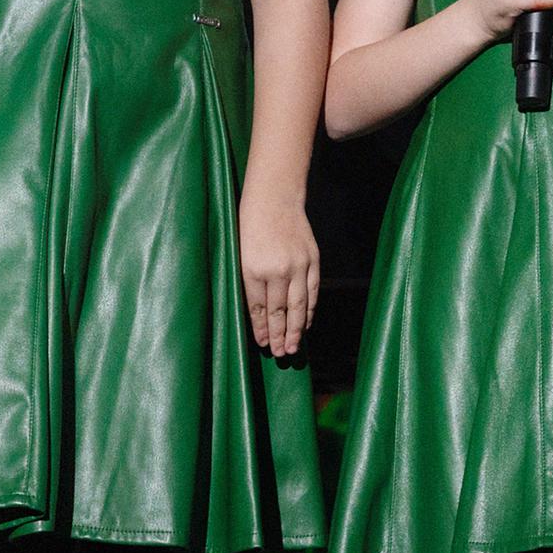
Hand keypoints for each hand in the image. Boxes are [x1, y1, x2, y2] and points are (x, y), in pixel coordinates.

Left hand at [238, 189, 319, 357]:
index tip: (263, 344)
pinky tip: (307, 322)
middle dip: (280, 335)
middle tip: (281, 353)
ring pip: (299, 305)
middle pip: (280, 311)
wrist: (275, 199)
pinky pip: (312, 291)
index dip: (261, 329)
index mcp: (253, 269)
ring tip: (294, 347)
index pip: (258, 308)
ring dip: (297, 328)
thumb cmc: (250, 226)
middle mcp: (277, 270)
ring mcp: (298, 265)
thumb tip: (257, 314)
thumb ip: (249, 284)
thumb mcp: (240, 255)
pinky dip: (310, 309)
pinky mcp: (312, 259)